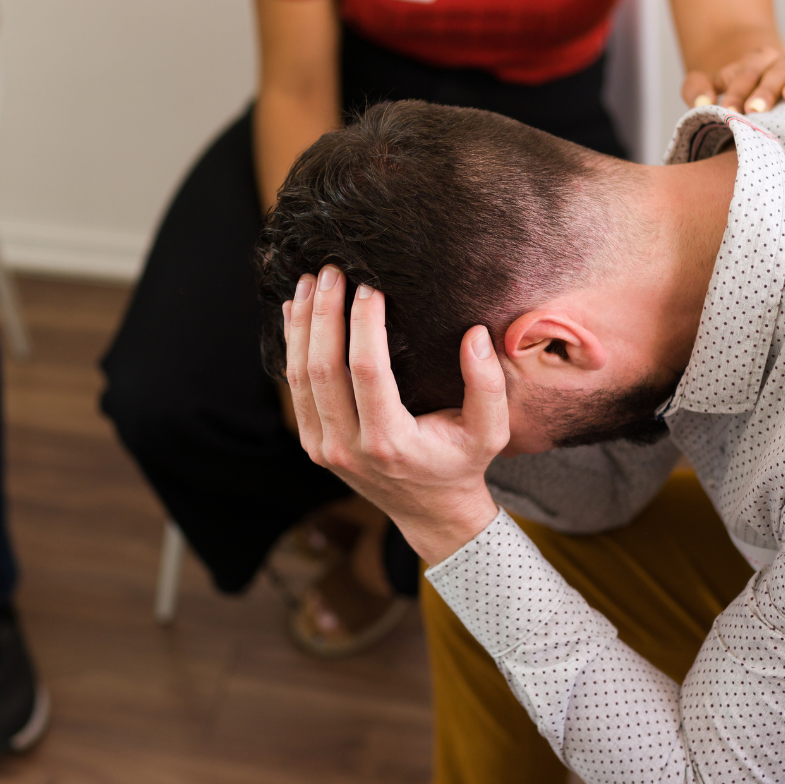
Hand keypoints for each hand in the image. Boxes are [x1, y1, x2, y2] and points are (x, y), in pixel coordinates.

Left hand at [282, 265, 506, 564]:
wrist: (431, 513)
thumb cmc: (462, 464)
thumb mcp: (491, 432)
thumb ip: (488, 386)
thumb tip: (475, 335)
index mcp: (390, 443)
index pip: (367, 370)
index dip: (364, 323)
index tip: (371, 286)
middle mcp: (348, 448)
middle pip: (322, 369)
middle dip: (325, 313)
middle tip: (333, 270)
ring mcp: (323, 449)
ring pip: (299, 377)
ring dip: (303, 325)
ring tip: (311, 281)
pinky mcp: (313, 444)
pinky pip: (294, 389)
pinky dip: (292, 346)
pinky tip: (297, 312)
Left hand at [682, 46, 784, 113]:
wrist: (758, 78)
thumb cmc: (733, 89)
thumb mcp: (707, 84)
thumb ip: (696, 89)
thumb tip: (701, 104)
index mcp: (755, 60)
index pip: (746, 74)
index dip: (737, 91)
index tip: (729, 112)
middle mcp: (781, 63)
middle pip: (775, 73)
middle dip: (765, 91)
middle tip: (754, 110)